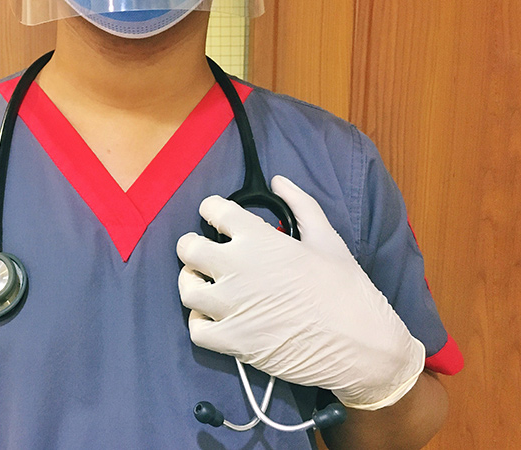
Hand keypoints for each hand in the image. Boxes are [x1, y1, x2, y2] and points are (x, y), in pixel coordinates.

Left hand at [177, 176, 424, 409]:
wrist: (361, 347)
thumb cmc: (346, 291)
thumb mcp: (328, 239)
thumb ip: (300, 205)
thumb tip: (279, 181)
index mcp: (258, 239)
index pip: (214, 210)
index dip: (213, 210)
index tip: (218, 218)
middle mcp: (236, 269)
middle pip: (188, 248)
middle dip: (193, 246)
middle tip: (207, 253)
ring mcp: (230, 307)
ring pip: (187, 289)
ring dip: (193, 284)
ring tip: (209, 286)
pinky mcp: (231, 341)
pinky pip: (195, 329)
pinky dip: (201, 323)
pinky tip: (216, 319)